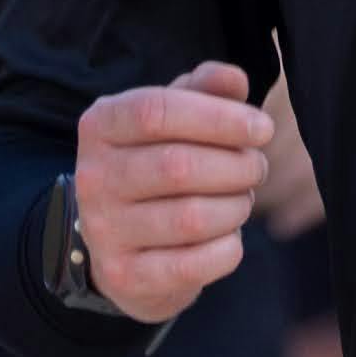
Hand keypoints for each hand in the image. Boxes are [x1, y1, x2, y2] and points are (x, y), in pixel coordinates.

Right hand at [72, 60, 271, 323]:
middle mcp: (93, 177)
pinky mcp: (125, 276)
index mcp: (100, 125)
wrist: (121, 246)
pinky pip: (194, 264)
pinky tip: (228, 236)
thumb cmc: (157, 166)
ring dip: (235, 207)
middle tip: (256, 168)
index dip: (220, 118)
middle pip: (178, 166)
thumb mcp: (174, 119)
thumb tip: (235, 80)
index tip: (262, 129)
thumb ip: (204, 90)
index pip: (158, 111)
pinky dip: (227, 249)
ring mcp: (104, 231)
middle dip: (237, 166)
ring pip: (191, 217)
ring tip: (241, 200)